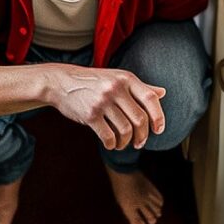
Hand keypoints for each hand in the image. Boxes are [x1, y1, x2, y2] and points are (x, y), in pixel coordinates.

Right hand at [49, 66, 166, 150]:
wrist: (61, 82)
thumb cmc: (93, 82)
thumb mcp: (117, 78)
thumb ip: (140, 87)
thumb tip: (163, 93)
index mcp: (126, 78)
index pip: (150, 99)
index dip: (158, 117)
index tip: (158, 130)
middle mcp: (116, 88)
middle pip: (140, 118)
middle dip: (143, 135)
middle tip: (139, 142)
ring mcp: (102, 102)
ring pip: (125, 130)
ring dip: (126, 142)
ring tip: (122, 144)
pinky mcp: (90, 115)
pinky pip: (109, 136)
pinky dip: (112, 144)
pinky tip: (111, 144)